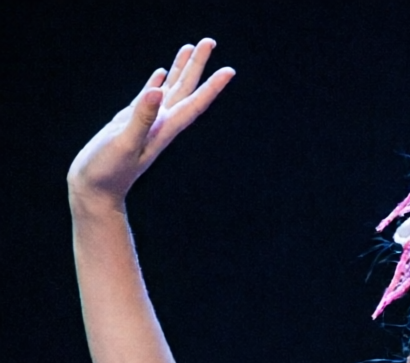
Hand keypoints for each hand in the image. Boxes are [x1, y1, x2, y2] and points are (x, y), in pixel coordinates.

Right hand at [69, 40, 233, 207]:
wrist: (95, 189)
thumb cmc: (108, 170)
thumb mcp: (125, 141)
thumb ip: (141, 118)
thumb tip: (157, 91)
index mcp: (164, 129)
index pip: (193, 103)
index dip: (212, 87)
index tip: (229, 70)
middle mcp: (161, 125)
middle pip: (185, 90)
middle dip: (198, 66)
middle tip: (209, 41)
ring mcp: (147, 123)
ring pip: (169, 90)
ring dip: (180, 70)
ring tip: (189, 47)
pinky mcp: (131, 122)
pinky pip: (149, 99)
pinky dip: (156, 84)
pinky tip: (159, 75)